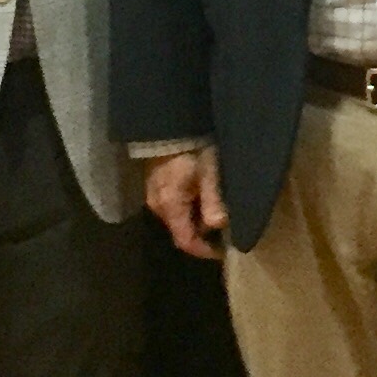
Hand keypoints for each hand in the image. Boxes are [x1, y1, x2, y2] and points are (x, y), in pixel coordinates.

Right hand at [145, 146, 227, 260]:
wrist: (169, 124)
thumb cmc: (192, 149)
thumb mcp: (209, 173)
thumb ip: (213, 201)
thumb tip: (219, 226)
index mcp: (170, 206)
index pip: (185, 241)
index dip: (203, 251)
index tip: (222, 251)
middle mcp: (157, 206)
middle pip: (180, 231)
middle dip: (201, 234)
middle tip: (223, 229)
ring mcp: (153, 195)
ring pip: (176, 218)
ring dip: (194, 220)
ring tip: (214, 211)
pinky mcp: (154, 185)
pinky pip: (171, 206)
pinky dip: (187, 208)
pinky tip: (200, 196)